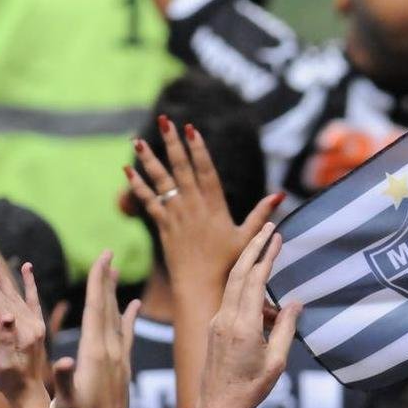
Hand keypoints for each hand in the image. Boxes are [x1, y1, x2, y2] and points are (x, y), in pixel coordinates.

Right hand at [0, 257, 48, 407]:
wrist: (29, 393)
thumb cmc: (13, 383)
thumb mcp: (6, 364)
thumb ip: (6, 340)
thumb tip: (6, 318)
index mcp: (24, 332)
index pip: (0, 305)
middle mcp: (32, 324)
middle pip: (7, 297)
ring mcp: (35, 324)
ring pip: (16, 295)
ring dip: (3, 279)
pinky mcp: (36, 326)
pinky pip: (32, 299)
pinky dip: (29, 284)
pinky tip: (27, 268)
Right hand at [52, 250, 140, 407]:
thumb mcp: (67, 404)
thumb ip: (66, 380)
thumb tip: (64, 360)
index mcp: (95, 353)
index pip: (96, 309)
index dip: (98, 282)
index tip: (102, 258)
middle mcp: (111, 351)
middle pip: (107, 306)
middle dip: (106, 279)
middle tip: (108, 253)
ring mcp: (119, 358)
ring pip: (116, 317)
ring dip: (114, 293)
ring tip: (116, 271)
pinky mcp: (123, 367)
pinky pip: (126, 334)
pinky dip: (128, 316)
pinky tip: (133, 305)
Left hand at [126, 116, 283, 287]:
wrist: (200, 286)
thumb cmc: (228, 264)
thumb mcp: (249, 238)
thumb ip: (262, 214)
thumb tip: (280, 195)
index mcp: (214, 207)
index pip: (205, 171)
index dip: (198, 149)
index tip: (191, 129)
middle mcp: (193, 207)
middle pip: (181, 169)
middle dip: (173, 144)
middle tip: (165, 121)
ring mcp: (176, 216)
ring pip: (160, 182)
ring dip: (149, 160)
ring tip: (137, 140)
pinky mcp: (163, 226)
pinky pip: (147, 202)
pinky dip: (137, 186)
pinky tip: (127, 170)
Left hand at [200, 223, 301, 407]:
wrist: (218, 406)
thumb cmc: (250, 388)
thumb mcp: (277, 361)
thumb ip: (286, 328)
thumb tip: (296, 302)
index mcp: (243, 325)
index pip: (254, 279)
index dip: (266, 254)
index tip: (277, 235)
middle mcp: (226, 319)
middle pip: (239, 272)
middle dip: (254, 247)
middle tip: (269, 227)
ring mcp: (218, 322)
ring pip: (234, 285)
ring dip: (251, 269)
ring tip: (273, 275)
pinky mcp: (215, 328)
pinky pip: (233, 302)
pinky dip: (249, 294)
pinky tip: (267, 311)